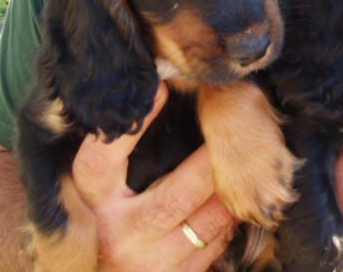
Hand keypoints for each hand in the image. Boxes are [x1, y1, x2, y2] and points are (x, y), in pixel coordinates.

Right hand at [72, 81, 236, 270]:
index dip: (132, 126)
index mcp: (92, 203)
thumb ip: (119, 156)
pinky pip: (214, 248)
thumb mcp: (102, 190)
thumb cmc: (107, 219)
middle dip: (212, 165)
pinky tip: (239, 200)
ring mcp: (147, 264)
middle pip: (175, 195)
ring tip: (250, 166)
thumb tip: (160, 92)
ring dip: (231, 194)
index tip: (162, 89)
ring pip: (205, 224)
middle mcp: (116, 234)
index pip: (101, 160)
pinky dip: (231, 222)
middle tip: (236, 135)